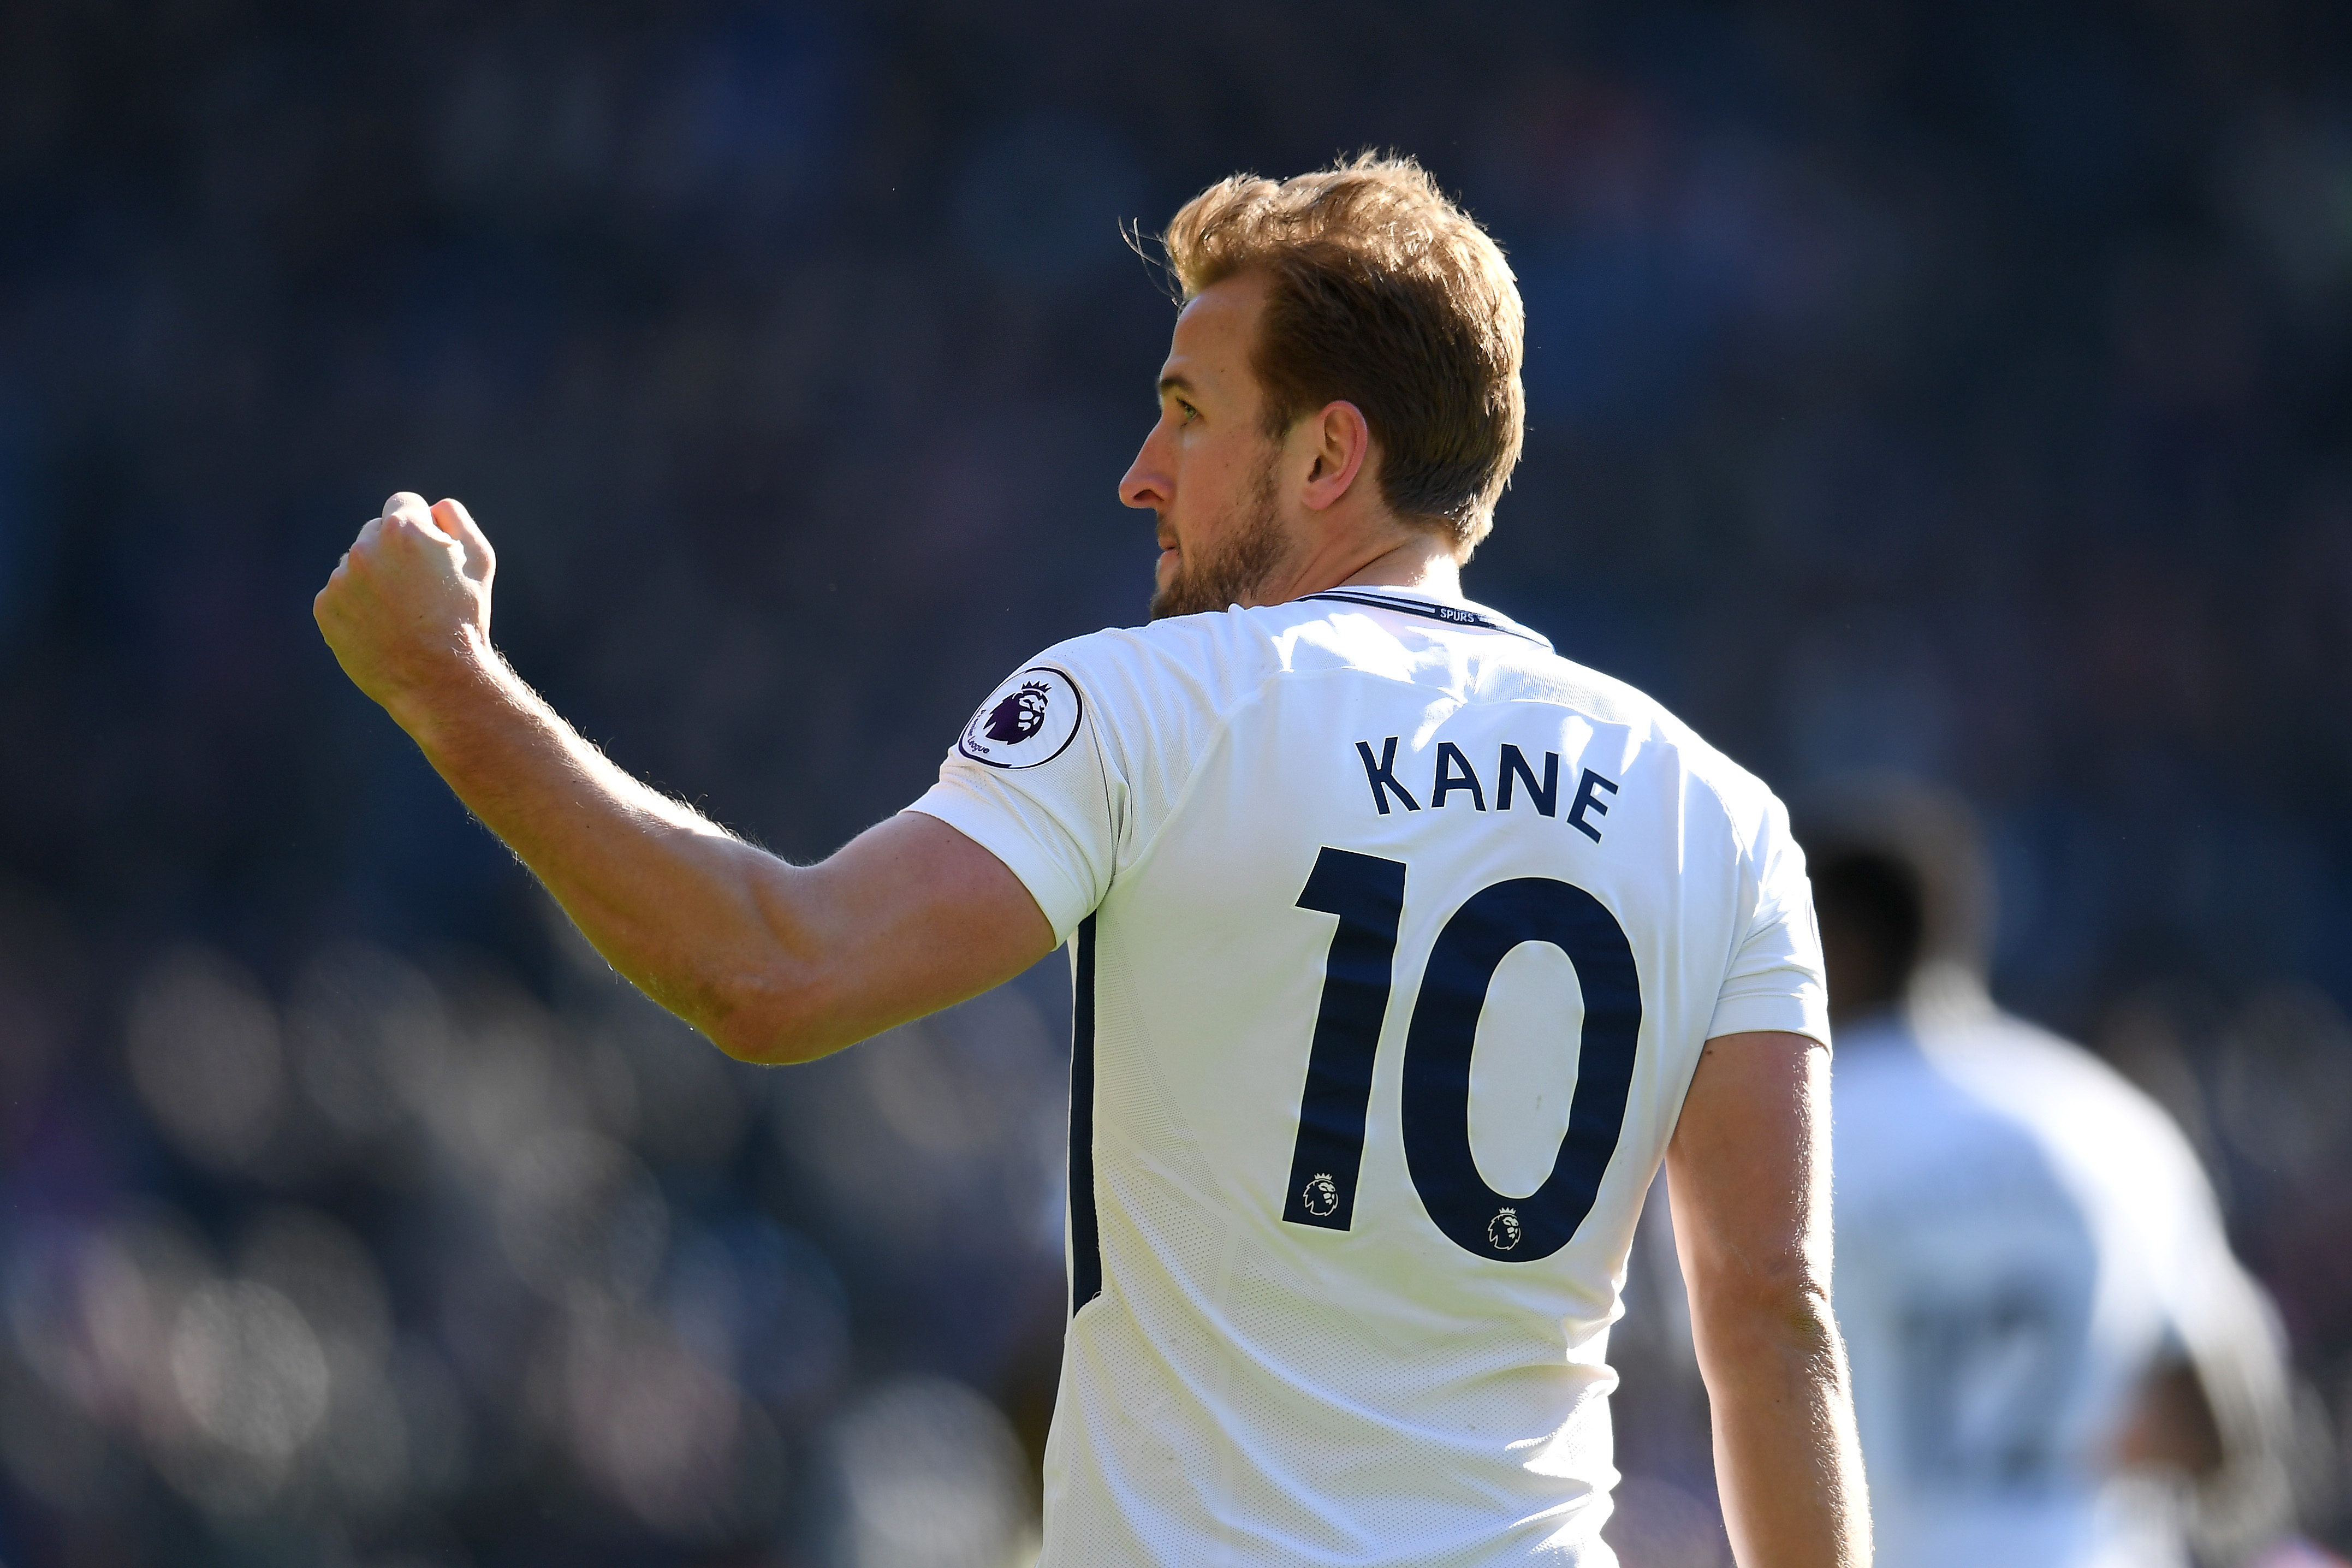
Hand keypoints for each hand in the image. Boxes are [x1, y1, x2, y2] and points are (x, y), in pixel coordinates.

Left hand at [314, 492, 497, 718]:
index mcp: (403, 530)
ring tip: (401, 614)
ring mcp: (341, 579)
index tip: (430, 555)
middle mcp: (364, 548)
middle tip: (419, 590)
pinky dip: (357, 607)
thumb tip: (434, 507)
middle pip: (376, 532)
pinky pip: (340, 595)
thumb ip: (457, 520)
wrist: (436, 680)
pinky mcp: (325, 608)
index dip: (423, 528)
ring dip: (374, 580)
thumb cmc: (464, 619)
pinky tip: (381, 628)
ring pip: (356, 565)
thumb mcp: (480, 562)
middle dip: (395, 553)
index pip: (404, 504)